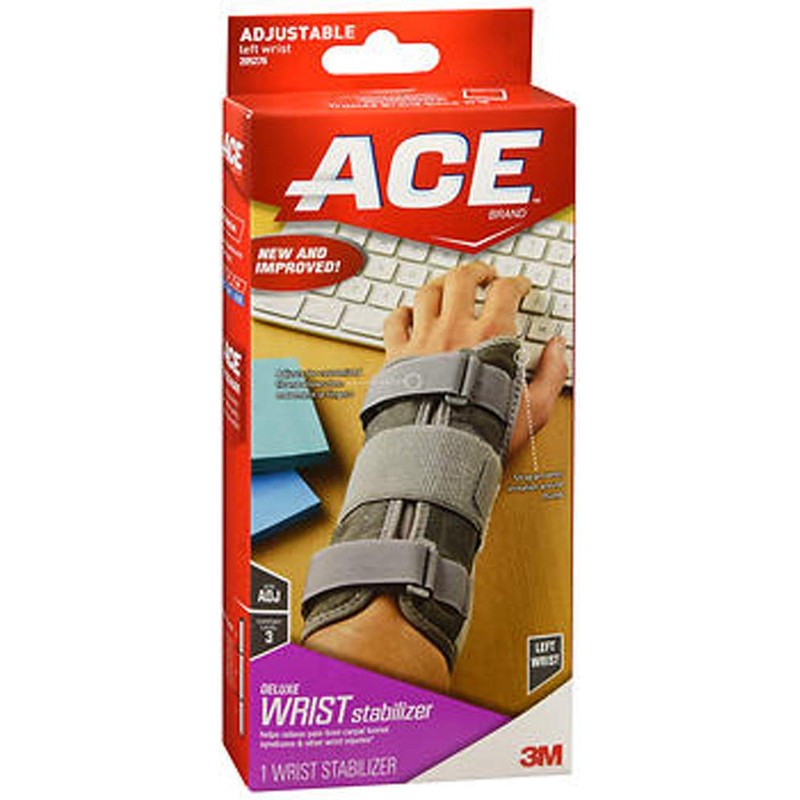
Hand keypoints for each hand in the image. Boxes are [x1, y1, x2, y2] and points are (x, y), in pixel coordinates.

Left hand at [383, 261, 568, 454]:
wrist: (439, 451)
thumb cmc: (483, 432)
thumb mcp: (534, 408)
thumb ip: (552, 374)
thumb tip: (558, 349)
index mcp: (490, 337)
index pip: (505, 291)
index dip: (516, 283)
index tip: (519, 286)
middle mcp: (454, 330)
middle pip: (462, 279)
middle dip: (476, 271)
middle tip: (484, 276)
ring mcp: (423, 340)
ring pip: (427, 292)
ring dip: (440, 284)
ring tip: (447, 286)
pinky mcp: (398, 356)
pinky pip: (394, 321)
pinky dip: (401, 312)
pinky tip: (408, 314)